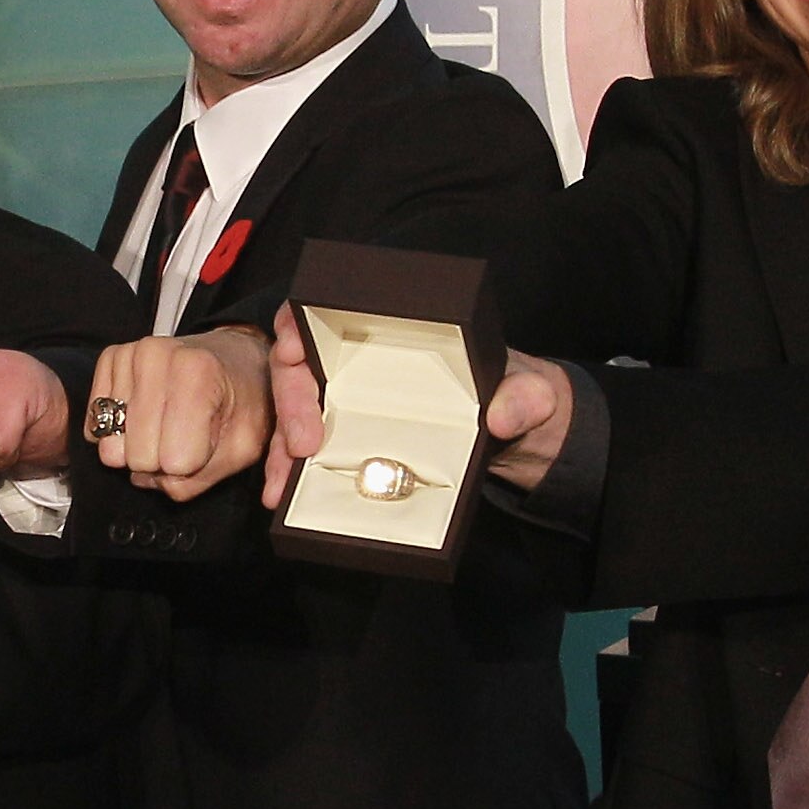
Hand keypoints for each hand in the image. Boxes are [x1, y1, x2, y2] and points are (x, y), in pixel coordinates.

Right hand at [87, 327, 282, 503]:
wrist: (234, 358)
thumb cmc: (241, 401)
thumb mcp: (245, 445)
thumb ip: (204, 476)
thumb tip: (151, 481)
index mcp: (197, 372)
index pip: (174, 460)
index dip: (192, 464)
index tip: (206, 441)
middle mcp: (156, 355)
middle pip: (137, 457)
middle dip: (161, 460)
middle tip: (182, 435)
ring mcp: (128, 355)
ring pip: (111, 446)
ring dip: (138, 445)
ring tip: (166, 421)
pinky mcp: (109, 360)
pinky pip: (94, 428)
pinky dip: (117, 433)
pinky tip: (143, 415)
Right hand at [267, 314, 569, 500]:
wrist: (516, 437)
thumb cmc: (516, 393)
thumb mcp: (530, 390)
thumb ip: (525, 397)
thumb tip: (503, 417)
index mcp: (393, 334)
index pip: (327, 311)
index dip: (297, 322)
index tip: (294, 347)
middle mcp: (359, 364)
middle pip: (301, 367)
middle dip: (290, 401)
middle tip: (301, 444)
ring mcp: (349, 405)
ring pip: (295, 415)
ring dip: (280, 451)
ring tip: (279, 489)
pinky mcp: (349, 443)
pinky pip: (308, 453)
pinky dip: (293, 473)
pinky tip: (284, 496)